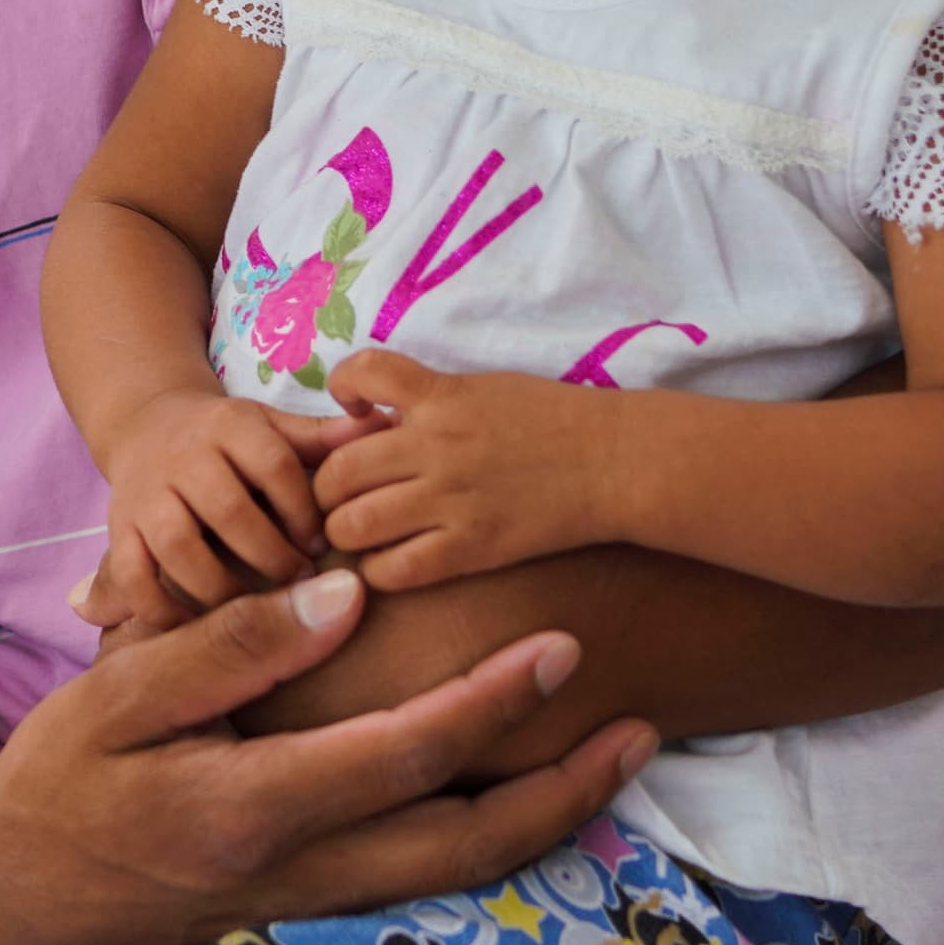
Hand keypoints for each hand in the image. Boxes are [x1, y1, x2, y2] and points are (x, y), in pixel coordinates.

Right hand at [0, 567, 656, 944]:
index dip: (491, 702)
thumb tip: (342, 592)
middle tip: (640, 727)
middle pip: (464, 845)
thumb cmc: (55, 778)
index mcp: (253, 806)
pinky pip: (417, 876)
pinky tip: (520, 789)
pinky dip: (482, 835)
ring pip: (452, 873)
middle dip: (563, 790)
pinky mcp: (304, 908)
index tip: (560, 645)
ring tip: (611, 755)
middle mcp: (298, 869)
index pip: (403, 756)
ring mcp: (306, 902)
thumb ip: (232, 644)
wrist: (10, 896)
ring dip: (540, 820)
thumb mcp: (118, 694)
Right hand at [82, 391, 373, 629]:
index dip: (303, 509)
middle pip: (229, 510)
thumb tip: (386, 425)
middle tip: (299, 585)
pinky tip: (195, 626)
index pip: (274, 464)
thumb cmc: (230, 439)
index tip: (323, 542)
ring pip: (179, 544)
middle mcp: (184, 456)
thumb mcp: (273, 427)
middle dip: (271, 556)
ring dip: (221, 586)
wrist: (149, 426)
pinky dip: (160, 607)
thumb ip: (323, 438)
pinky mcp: (119, 529)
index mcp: (231, 426)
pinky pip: (131, 574)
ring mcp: (146, 494)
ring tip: (253, 610)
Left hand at [313, 349, 616, 590]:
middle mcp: (436, 445)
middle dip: (328, 486)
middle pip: (338, 470)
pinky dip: (378, 570)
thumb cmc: (555, 418)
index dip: (341, 390)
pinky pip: (394, 570)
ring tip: (360, 532)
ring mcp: (452, 499)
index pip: (361, 373)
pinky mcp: (471, 548)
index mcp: (442, 395)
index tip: (352, 411)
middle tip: (341, 495)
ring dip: (345, 531)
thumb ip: (430, 401)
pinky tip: (390, 563)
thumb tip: (374, 421)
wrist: (615, 460)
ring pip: (353, 524)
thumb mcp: (486, 387)